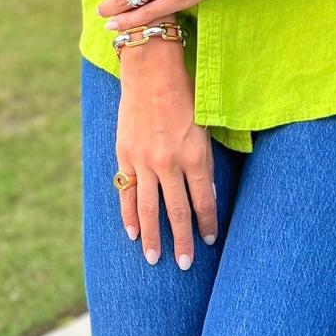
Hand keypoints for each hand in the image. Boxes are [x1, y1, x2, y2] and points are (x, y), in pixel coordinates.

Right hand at [115, 43, 217, 267]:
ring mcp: (145, 161)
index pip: (203, 201)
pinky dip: (129, 215)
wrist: (151, 70)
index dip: (207, 224)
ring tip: (155, 259)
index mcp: (195, 155)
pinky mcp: (125, 155)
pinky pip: (126, 192)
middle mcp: (170, 163)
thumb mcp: (204, 126)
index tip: (209, 241)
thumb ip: (204, 161)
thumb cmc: (185, 94)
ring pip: (149, 209)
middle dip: (182, 241)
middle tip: (184, 264)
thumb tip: (204, 193)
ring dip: (154, 237)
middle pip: (177, 212)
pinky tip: (133, 234)